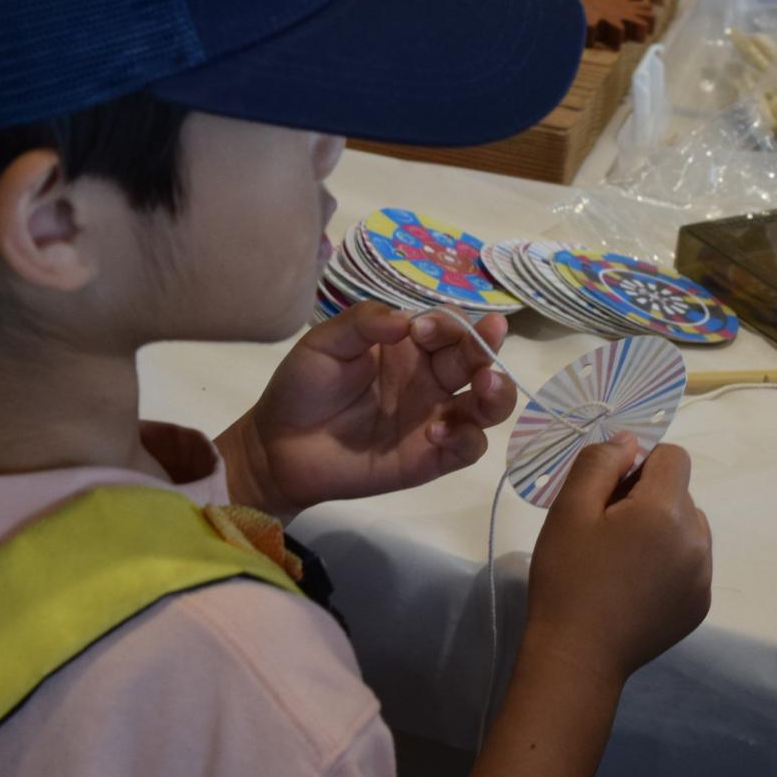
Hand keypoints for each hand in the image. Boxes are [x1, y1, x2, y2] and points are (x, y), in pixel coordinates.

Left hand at [219, 302, 516, 518]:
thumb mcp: (324, 343)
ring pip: (488, 404)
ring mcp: (435, 418)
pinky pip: (468, 448)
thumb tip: (406, 318)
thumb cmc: (303, 387)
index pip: (450, 326)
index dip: (449, 324)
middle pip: (477, 360)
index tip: (420, 331)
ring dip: (498, 393)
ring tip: (486, 388)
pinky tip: (438, 434)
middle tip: (484, 351)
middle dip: (487, 349)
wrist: (279, 446)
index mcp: (411, 346)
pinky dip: (467, 438)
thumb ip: (363, 323)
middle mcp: (431, 379)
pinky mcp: (431, 458)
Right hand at [523, 436, 712, 687]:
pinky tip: (635, 585)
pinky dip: (669, 562)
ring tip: (622, 560)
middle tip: (606, 531)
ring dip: (662, 529)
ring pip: (688, 526)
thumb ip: (601, 462)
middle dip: (648, 498)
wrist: (577, 657)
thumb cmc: (568, 579)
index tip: (610, 492)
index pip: (674, 457)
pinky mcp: (700, 603)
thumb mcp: (570, 510)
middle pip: (680, 492)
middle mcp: (698, 539)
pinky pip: (691, 561)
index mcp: (667, 511)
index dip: (641, 463)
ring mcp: (703, 575)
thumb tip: (630, 441)